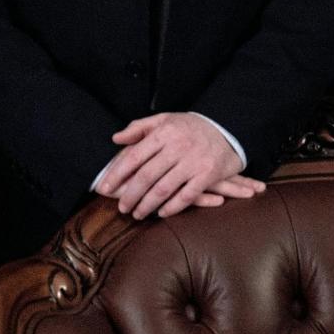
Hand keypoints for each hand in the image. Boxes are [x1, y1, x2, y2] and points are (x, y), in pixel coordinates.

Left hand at [96, 114, 264, 218]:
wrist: (228, 127)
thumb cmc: (190, 126)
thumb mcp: (165, 119)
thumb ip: (139, 127)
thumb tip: (115, 139)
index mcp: (164, 132)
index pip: (134, 156)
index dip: (117, 174)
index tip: (104, 188)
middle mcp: (178, 146)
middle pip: (146, 176)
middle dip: (130, 195)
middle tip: (122, 208)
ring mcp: (194, 161)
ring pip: (163, 189)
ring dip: (147, 205)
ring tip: (137, 214)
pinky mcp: (208, 174)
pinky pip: (186, 196)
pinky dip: (172, 207)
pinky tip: (162, 213)